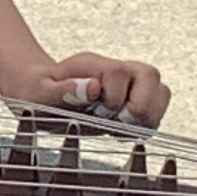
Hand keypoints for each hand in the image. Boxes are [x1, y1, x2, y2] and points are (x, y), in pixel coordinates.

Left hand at [16, 51, 166, 125]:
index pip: (121, 72)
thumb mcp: (38, 94)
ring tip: (123, 128)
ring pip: (161, 91)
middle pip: (152, 75)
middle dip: (140, 106)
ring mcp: (127, 84)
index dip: (113, 97)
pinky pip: (157, 108)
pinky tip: (124, 131)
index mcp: (92, 65)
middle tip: (116, 123)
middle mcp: (115, 70)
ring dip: (149, 115)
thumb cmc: (35, 93)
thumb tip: (94, 87)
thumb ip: (63, 90)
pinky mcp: (133, 100)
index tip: (97, 112)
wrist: (35, 91)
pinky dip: (148, 123)